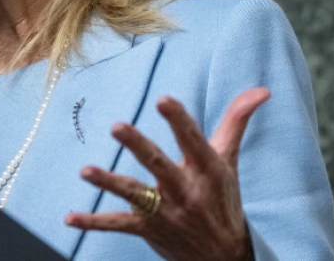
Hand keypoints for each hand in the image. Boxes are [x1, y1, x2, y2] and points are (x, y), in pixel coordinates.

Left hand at [65, 88, 269, 260]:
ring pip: (134, 194)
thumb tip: (262, 89)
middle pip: (158, 164)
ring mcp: (165, 211)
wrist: (224, 258)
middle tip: (117, 126)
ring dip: (109, 183)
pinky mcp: (148, 229)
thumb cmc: (223, 199)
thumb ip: (237, 120)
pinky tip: (70, 218)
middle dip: (138, 146)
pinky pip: (118, 225)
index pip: (192, 139)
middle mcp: (185, 189)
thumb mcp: (229, 159)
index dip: (178, 120)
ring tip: (86, 171)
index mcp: (205, 168)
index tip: (164, 99)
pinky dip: (93, 222)